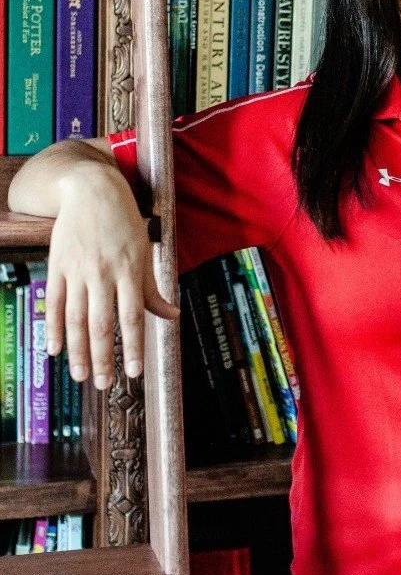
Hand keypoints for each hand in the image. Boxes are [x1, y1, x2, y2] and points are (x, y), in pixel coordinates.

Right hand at [46, 163, 179, 389]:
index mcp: (129, 270)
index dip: (134, 346)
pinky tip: (55, 350)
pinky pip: (56, 303)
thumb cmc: (125, 224)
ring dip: (78, 350)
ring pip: (77, 318)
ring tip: (81, 376)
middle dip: (103, 357)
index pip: (132, 316)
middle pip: (102, 323)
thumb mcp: (144, 252)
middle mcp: (103, 273)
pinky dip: (54, 328)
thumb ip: (153, 289)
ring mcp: (78, 270)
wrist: (92, 190)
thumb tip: (173, 316)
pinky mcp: (58, 266)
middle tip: (104, 384)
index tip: (135, 373)